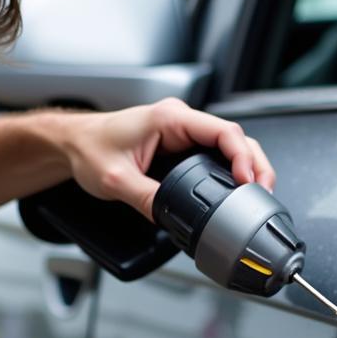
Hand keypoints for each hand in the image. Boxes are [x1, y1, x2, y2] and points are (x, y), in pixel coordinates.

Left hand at [60, 98, 275, 219]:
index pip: (222, 131)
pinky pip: (214, 155)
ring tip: (255, 195)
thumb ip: (146, 199)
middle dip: (255, 165)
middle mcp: (180, 121)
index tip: (248, 181)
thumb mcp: (116, 181)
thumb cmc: (90, 148)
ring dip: (246, 168)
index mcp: (170, 119)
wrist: (73, 144)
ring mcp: (182, 133)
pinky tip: (235, 190)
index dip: (242, 157)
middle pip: (235, 138)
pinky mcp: (180, 146)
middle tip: (262, 193)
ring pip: (228, 146)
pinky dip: (229, 172)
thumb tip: (172, 218)